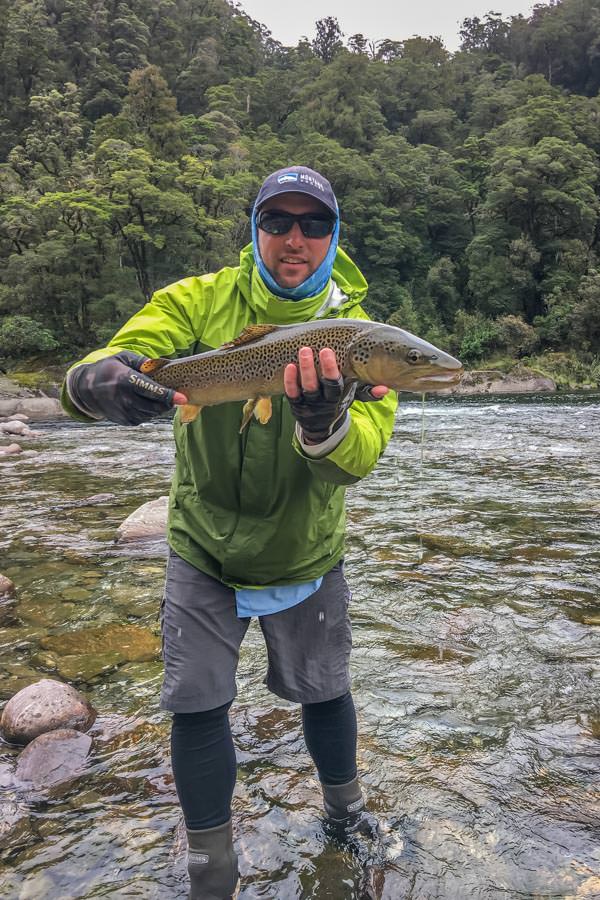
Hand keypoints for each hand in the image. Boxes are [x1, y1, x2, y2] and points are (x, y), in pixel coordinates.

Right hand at [68, 350, 186, 425]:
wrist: (86, 389)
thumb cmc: (109, 369)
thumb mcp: (123, 358)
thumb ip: (143, 361)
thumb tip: (161, 365)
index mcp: (125, 380)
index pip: (151, 390)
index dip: (168, 395)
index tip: (183, 398)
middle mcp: (124, 398)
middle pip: (155, 405)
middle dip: (168, 402)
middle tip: (174, 395)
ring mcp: (123, 412)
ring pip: (151, 414)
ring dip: (159, 407)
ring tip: (157, 397)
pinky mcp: (124, 420)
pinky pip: (144, 418)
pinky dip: (149, 412)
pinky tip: (144, 403)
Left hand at [284, 347, 387, 444]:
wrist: (322, 425)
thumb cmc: (340, 399)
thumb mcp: (354, 396)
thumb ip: (369, 391)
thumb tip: (387, 388)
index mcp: (337, 398)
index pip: (335, 385)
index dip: (331, 371)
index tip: (328, 351)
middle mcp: (322, 402)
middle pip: (320, 386)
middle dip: (319, 368)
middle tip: (319, 349)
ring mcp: (308, 404)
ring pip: (306, 388)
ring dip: (304, 370)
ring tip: (304, 350)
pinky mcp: (295, 405)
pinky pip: (291, 394)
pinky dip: (290, 381)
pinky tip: (289, 366)